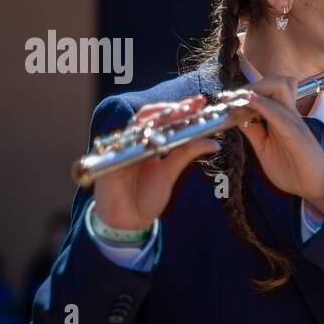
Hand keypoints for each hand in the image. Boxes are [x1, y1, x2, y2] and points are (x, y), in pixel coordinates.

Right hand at [93, 98, 219, 229]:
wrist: (128, 222)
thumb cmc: (146, 197)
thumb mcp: (170, 173)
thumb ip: (186, 154)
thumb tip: (213, 142)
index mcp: (149, 142)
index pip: (164, 118)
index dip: (181, 108)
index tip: (200, 101)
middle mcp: (134, 141)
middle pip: (151, 116)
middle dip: (172, 108)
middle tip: (192, 104)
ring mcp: (121, 148)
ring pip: (138, 125)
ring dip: (157, 118)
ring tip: (179, 113)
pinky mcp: (110, 161)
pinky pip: (123, 146)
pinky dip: (138, 140)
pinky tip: (154, 138)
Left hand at [236, 74, 323, 210]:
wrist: (316, 186)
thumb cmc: (292, 169)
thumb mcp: (264, 148)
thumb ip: (253, 131)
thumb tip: (236, 117)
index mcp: (282, 117)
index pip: (267, 91)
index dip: (245, 90)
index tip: (225, 99)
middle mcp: (289, 114)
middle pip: (275, 81)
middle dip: (250, 84)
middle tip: (230, 98)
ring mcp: (294, 121)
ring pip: (278, 87)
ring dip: (255, 89)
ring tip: (235, 99)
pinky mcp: (296, 132)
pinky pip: (277, 112)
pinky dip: (261, 104)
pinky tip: (247, 101)